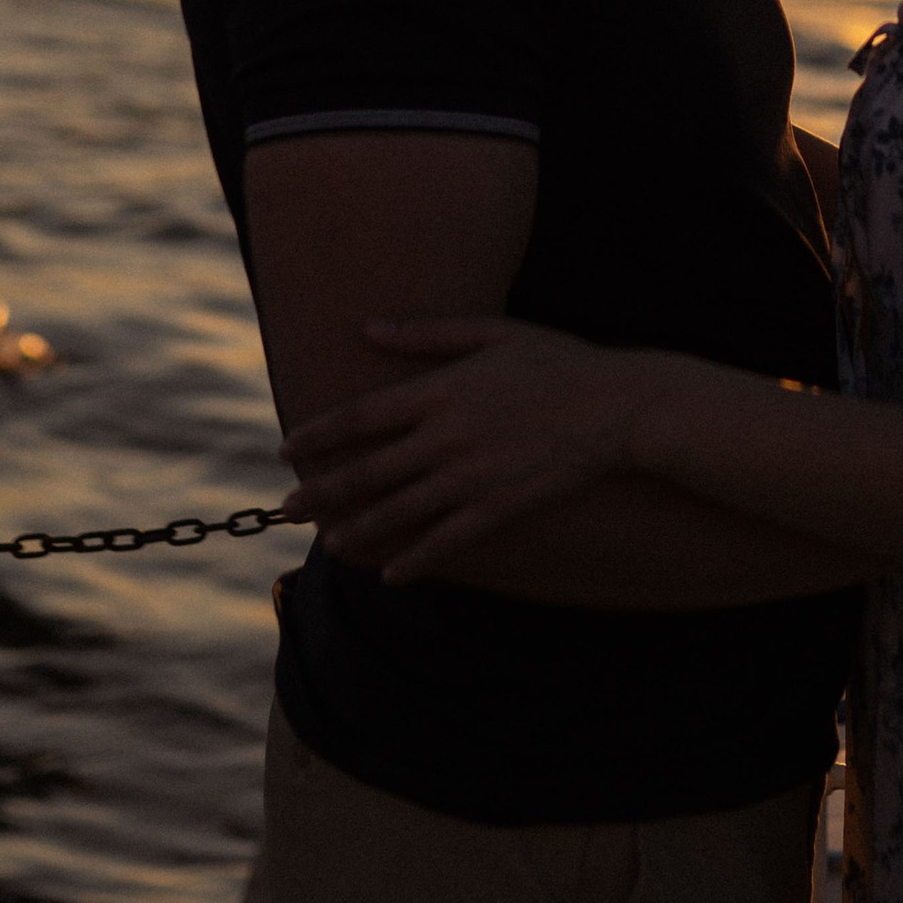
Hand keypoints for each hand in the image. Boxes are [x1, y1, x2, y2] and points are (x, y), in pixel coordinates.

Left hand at [281, 316, 675, 579]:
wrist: (617, 406)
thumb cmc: (557, 361)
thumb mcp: (491, 333)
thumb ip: (426, 334)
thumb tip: (367, 327)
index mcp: (441, 390)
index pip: (362, 417)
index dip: (320, 434)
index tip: (287, 448)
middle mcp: (447, 437)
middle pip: (368, 470)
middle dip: (322, 490)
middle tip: (286, 507)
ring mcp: (472, 477)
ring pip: (400, 511)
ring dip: (360, 529)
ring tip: (329, 543)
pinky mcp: (499, 507)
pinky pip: (447, 541)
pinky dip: (416, 560)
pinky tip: (391, 575)